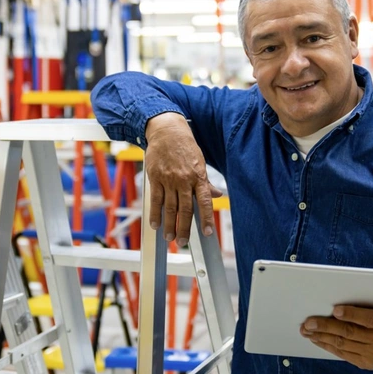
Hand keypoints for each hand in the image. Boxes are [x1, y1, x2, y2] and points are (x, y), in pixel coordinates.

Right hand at [144, 112, 222, 245]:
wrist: (167, 131)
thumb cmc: (185, 146)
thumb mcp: (199, 162)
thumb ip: (206, 182)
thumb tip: (217, 195)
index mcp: (198, 176)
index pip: (204, 202)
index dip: (206, 219)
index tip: (208, 233)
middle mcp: (184, 180)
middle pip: (185, 209)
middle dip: (184, 228)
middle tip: (182, 242)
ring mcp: (168, 179)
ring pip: (169, 207)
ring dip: (169, 225)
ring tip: (169, 237)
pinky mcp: (155, 178)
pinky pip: (155, 200)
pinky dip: (155, 213)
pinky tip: (155, 224)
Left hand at [301, 298, 372, 369]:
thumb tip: (351, 294)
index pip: (369, 319)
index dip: (351, 314)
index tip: (334, 310)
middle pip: (350, 333)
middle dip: (326, 326)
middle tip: (308, 322)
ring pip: (343, 345)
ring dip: (322, 337)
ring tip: (306, 330)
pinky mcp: (365, 364)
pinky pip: (343, 354)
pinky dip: (327, 346)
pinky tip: (316, 339)